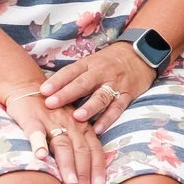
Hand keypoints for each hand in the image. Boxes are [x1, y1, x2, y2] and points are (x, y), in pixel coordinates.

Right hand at [7, 87, 105, 183]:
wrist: (27, 87)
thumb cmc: (52, 113)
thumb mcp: (71, 126)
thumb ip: (81, 145)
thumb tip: (91, 174)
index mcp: (82, 127)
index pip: (94, 149)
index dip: (97, 168)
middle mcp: (71, 124)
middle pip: (80, 151)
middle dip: (83, 174)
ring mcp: (51, 121)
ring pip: (62, 144)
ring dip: (67, 165)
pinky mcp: (32, 119)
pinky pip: (36, 132)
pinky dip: (38, 143)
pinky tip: (40, 157)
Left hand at [43, 41, 157, 128]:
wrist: (140, 54)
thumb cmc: (109, 62)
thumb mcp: (92, 62)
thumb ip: (75, 77)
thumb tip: (49, 93)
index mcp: (89, 64)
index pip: (70, 71)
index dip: (56, 81)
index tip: (43, 91)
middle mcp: (101, 72)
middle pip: (82, 83)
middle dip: (66, 94)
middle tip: (51, 104)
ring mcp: (115, 83)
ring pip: (101, 96)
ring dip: (89, 107)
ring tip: (76, 117)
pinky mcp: (128, 94)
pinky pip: (117, 107)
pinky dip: (108, 119)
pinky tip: (98, 129)